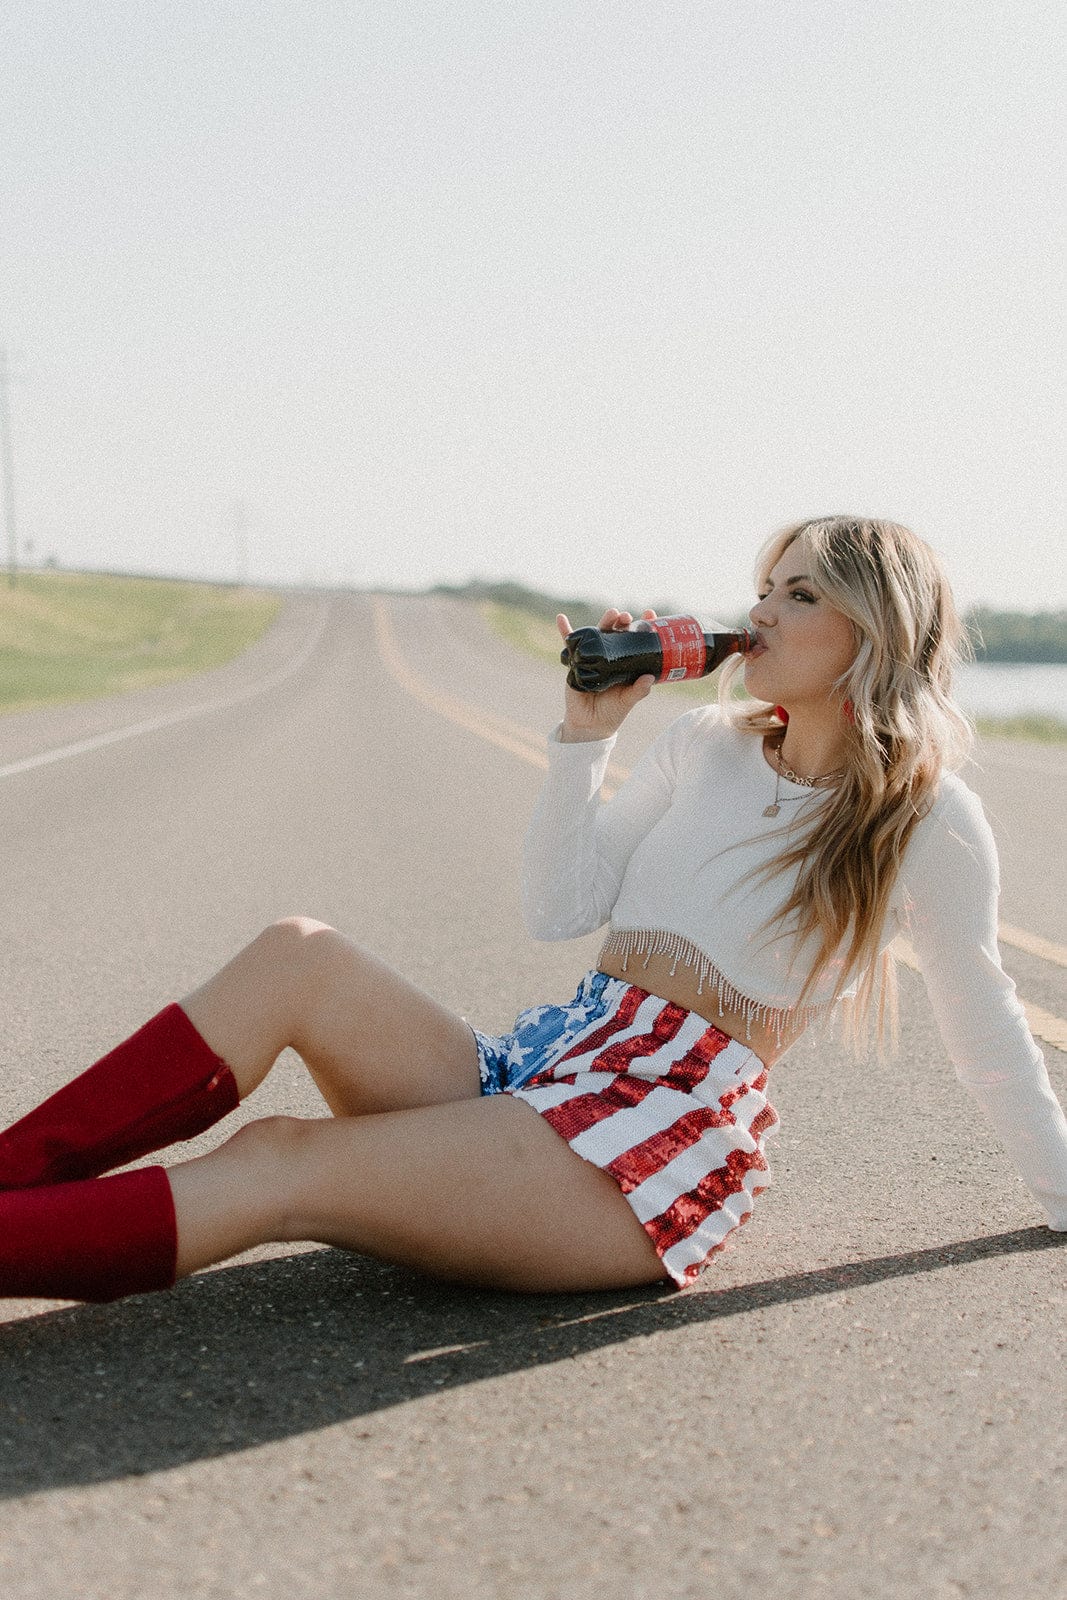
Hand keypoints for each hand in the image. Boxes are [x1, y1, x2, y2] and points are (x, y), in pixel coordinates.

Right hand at [557, 607, 657, 741]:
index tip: (649, 614)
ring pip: (597, 634)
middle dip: (622, 621)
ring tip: (611, 613)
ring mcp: (592, 656)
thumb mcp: (628, 701)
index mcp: (625, 662)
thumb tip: (649, 678)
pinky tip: (561, 618)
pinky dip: (565, 631)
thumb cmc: (612, 711)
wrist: (590, 725)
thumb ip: (639, 690)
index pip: (635, 640)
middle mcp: (610, 655)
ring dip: (604, 621)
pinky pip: (569, 644)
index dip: (642, 626)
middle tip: (627, 616)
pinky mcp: (575, 661)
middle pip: (616, 632)